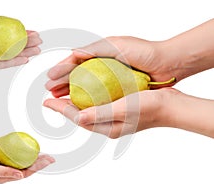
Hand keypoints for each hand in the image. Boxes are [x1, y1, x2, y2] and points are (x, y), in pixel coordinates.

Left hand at [0, 17, 41, 71]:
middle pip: (14, 47)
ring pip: (11, 56)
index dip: (23, 35)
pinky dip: (14, 61)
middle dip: (28, 44)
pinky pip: (3, 64)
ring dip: (25, 53)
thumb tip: (6, 23)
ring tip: (37, 51)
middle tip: (40, 43)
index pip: (10, 36)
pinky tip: (24, 59)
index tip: (34, 33)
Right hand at [0, 146, 54, 183]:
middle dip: (40, 163)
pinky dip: (24, 152)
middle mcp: (7, 172)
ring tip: (44, 153)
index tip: (49, 160)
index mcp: (5, 177)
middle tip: (51, 157)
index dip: (39, 167)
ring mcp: (5, 165)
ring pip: (23, 162)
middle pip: (27, 167)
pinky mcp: (2, 157)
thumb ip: (4, 172)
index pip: (26, 173)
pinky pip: (15, 156)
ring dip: (33, 158)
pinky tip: (28, 147)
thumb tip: (21, 175)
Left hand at [44, 88, 176, 137]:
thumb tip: (77, 116)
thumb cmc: (150, 107)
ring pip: (87, 111)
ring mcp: (113, 119)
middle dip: (63, 108)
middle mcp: (108, 125)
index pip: (78, 117)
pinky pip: (97, 106)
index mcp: (107, 127)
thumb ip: (100, 113)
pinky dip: (87, 99)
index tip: (46, 101)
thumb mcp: (124, 109)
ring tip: (62, 95)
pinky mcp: (118, 111)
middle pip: (79, 116)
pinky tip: (84, 91)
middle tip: (50, 98)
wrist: (170, 106)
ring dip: (73, 103)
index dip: (61, 109)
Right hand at [45, 36, 178, 97]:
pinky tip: (79, 104)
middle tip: (50, 91)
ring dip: (71, 91)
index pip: (75, 62)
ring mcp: (110, 78)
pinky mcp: (118, 88)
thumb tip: (72, 53)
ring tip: (58, 98)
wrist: (167, 64)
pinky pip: (98, 94)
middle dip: (62, 82)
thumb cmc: (144, 52)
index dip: (61, 70)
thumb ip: (94, 49)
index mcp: (100, 53)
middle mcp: (103, 66)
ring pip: (85, 86)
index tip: (49, 78)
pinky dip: (87, 98)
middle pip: (77, 75)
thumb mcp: (117, 46)